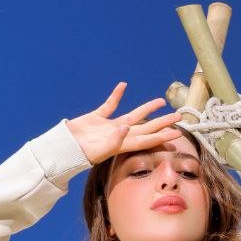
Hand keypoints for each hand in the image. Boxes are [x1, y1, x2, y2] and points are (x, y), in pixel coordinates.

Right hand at [66, 83, 184, 166]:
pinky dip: (116, 95)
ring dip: (147, 108)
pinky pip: (109, 105)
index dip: (162, 136)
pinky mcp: (96, 118)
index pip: (147, 139)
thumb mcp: (98, 151)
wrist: (62, 150)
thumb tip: (126, 128)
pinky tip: (123, 86)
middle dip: (162, 122)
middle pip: (146, 126)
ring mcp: (109, 126)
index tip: (177, 132)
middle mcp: (120, 135)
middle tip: (179, 116)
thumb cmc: (80, 155)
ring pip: (133, 115)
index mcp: (123, 144)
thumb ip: (114, 141)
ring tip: (161, 101)